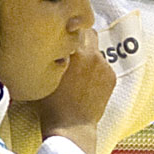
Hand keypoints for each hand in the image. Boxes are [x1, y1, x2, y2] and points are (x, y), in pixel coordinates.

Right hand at [32, 30, 115, 153]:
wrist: (71, 127)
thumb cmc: (51, 104)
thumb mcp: (42, 75)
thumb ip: (47, 57)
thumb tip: (42, 45)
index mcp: (72, 51)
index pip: (75, 26)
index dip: (68, 30)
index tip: (63, 35)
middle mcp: (91, 54)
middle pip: (89, 32)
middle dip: (82, 39)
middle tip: (72, 51)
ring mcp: (103, 65)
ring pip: (97, 50)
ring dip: (89, 56)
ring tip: (79, 72)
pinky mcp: (111, 76)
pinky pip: (104, 65)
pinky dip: (96, 71)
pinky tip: (86, 84)